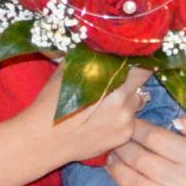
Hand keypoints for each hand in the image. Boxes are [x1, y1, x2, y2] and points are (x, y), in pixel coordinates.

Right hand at [34, 66, 154, 179]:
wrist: (43, 140)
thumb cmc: (51, 103)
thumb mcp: (68, 70)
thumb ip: (91, 57)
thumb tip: (102, 45)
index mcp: (113, 82)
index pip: (142, 67)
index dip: (137, 61)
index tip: (129, 60)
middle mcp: (125, 102)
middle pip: (140, 85)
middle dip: (129, 81)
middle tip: (112, 82)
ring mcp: (126, 122)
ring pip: (135, 104)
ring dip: (125, 101)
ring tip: (103, 104)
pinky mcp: (123, 137)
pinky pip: (129, 121)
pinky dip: (120, 118)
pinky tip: (100, 120)